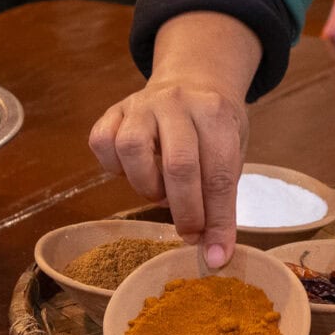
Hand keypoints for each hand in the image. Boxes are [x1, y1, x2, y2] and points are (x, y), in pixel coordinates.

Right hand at [89, 13, 261, 267]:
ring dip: (147, 186)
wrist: (194, 80)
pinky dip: (114, 167)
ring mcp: (142, 104)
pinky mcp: (114, 110)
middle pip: (178, 166)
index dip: (217, 220)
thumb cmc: (215, 129)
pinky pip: (102, 142)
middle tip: (190, 234)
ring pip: (132, 150)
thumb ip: (222, 198)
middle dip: (185, 212)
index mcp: (215, 113)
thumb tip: (214, 254)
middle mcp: (177, 102)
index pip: (218, 175)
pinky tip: (132, 171)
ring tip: (160, 192)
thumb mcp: (232, 154)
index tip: (217, 254)